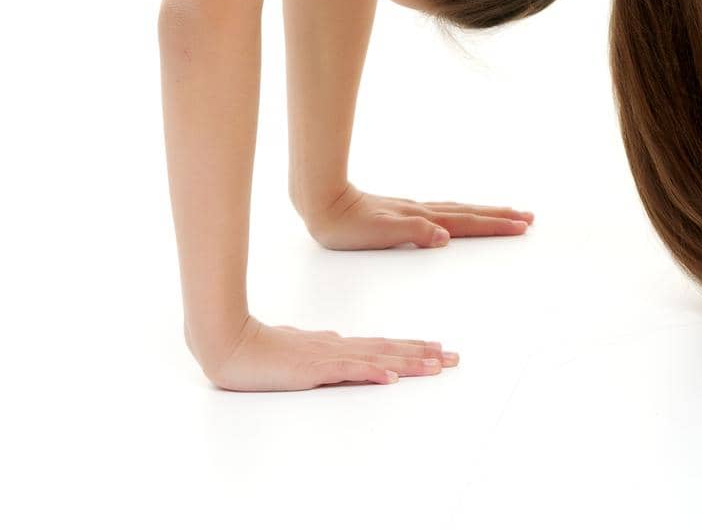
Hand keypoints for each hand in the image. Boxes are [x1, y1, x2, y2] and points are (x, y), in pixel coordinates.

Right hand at [201, 315, 457, 391]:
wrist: (230, 343)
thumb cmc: (260, 348)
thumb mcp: (299, 348)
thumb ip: (321, 346)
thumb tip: (339, 341)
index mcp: (337, 345)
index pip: (384, 345)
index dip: (412, 347)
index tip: (439, 349)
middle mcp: (340, 347)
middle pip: (390, 350)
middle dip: (424, 354)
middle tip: (454, 358)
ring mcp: (328, 356)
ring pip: (378, 358)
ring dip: (409, 362)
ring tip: (436, 365)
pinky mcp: (313, 368)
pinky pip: (348, 371)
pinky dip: (373, 373)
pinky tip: (392, 377)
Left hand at [302, 182, 533, 249]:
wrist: (323, 203)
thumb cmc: (347, 225)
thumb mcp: (378, 232)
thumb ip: (412, 232)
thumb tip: (445, 237)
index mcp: (421, 218)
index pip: (466, 222)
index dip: (495, 225)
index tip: (521, 225)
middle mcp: (423, 212)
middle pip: (470, 213)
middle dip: (499, 216)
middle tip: (528, 218)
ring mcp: (415, 210)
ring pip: (459, 210)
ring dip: (485, 212)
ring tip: (507, 212)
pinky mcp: (406, 213)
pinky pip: (445, 211)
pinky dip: (463, 213)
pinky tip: (460, 217)